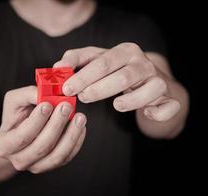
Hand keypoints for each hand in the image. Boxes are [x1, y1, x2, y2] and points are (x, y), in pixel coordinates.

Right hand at [0, 86, 86, 173]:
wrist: (18, 134)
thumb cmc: (16, 116)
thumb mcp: (14, 101)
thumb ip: (27, 95)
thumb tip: (43, 94)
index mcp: (5, 145)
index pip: (22, 136)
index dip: (36, 121)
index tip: (47, 105)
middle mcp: (19, 160)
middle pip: (41, 147)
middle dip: (56, 125)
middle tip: (66, 106)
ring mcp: (36, 166)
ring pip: (57, 155)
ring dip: (71, 135)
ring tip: (79, 117)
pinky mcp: (52, 165)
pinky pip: (67, 157)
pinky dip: (76, 141)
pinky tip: (80, 127)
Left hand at [54, 43, 180, 121]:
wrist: (148, 79)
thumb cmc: (116, 70)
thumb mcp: (96, 59)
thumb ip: (76, 60)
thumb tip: (58, 66)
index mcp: (125, 51)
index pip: (102, 63)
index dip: (83, 76)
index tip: (66, 88)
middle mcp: (143, 64)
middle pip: (123, 77)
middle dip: (99, 89)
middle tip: (82, 98)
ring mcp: (158, 80)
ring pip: (149, 89)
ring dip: (130, 100)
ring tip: (116, 106)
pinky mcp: (168, 97)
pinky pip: (168, 107)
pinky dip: (158, 112)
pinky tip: (146, 113)